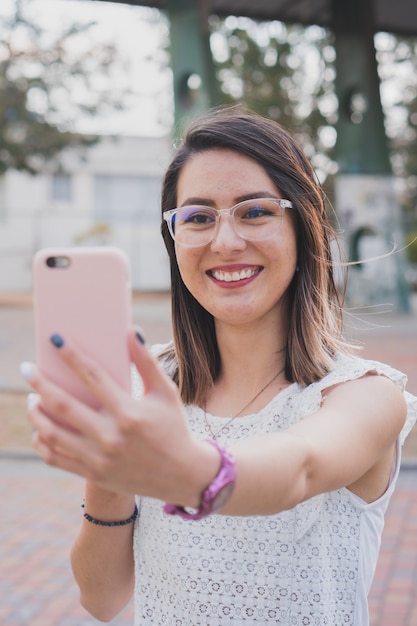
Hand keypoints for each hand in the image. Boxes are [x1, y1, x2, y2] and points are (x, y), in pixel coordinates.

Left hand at [22, 330, 218, 506]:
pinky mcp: (94, 474)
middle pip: (63, 405)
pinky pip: (55, 457)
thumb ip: (146, 362)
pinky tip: (40, 427)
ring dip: (35, 412)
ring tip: (31, 397)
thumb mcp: (166, 392)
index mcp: (129, 413)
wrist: (182, 475)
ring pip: (52, 433)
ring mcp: (99, 458)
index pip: (93, 376)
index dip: (71, 355)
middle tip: (27, 369)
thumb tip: (130, 331)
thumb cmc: (173, 427)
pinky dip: (41, 441)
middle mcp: (111, 436)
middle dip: (40, 383)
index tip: (54, 340)